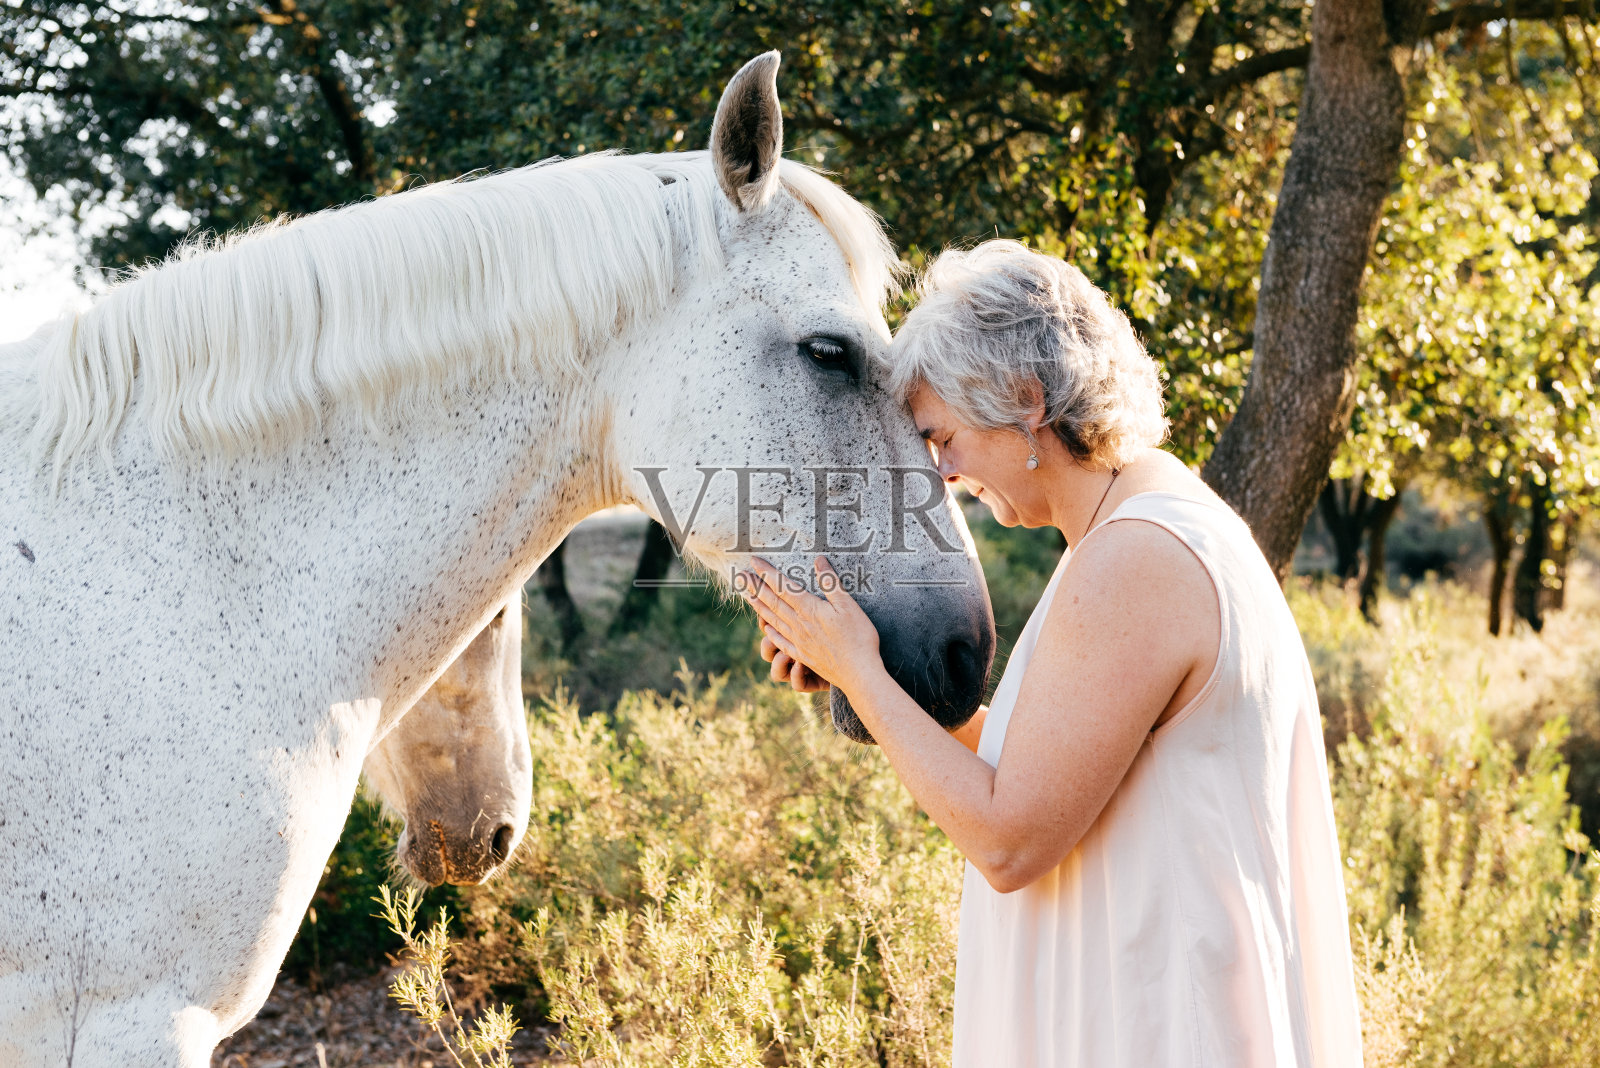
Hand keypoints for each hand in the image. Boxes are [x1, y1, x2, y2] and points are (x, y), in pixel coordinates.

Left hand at [741, 556, 885, 697]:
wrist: (858, 674)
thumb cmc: (859, 638)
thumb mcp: (849, 605)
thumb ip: (831, 583)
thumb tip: (818, 560)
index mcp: (810, 609)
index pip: (783, 586)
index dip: (767, 573)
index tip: (753, 561)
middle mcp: (799, 624)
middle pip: (772, 602)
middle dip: (755, 587)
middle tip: (739, 575)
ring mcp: (799, 641)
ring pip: (773, 620)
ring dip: (758, 606)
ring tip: (746, 596)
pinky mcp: (803, 655)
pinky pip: (781, 641)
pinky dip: (770, 632)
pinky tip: (765, 628)